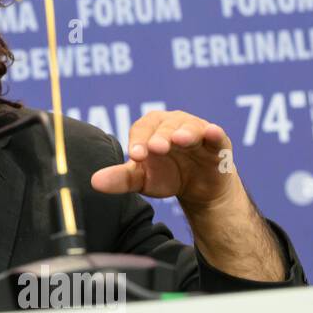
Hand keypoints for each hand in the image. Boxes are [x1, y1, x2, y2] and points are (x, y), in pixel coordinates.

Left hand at [89, 109, 237, 210]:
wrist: (199, 188)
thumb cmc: (166, 176)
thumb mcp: (142, 180)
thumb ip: (120, 179)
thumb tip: (94, 182)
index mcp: (151, 129)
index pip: (141, 130)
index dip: (138, 141)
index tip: (135, 156)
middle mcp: (173, 124)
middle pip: (164, 126)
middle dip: (159, 137)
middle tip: (155, 148)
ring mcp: (197, 131)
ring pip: (190, 127)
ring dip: (185, 132)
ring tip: (179, 140)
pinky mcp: (217, 142)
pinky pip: (216, 135)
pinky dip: (214, 133)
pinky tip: (212, 132)